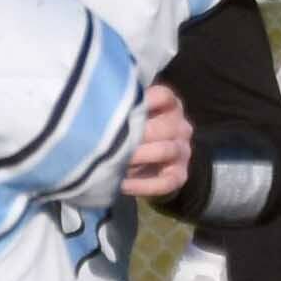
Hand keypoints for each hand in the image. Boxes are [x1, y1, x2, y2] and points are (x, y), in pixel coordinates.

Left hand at [121, 82, 190, 198]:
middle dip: (136, 133)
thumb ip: (121, 111)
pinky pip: (166, 182)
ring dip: (138, 156)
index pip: (163, 96)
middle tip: (110, 139)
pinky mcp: (179, 175)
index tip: (121, 106)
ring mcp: (182, 151)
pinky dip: (142, 185)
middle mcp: (180, 127)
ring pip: (166, 151)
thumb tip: (97, 108)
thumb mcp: (128, 118)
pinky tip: (121, 184)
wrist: (143, 166)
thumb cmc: (131, 133)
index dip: (144, 100)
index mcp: (169, 107)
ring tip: (113, 160)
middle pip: (166, 126)